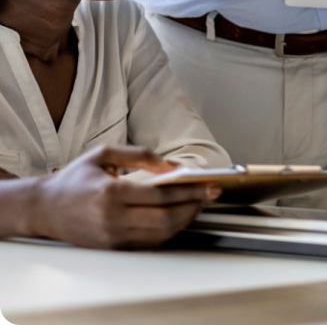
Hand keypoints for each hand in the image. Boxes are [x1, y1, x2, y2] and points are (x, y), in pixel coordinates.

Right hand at [27, 146, 219, 249]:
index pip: (162, 196)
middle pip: (165, 219)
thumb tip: (173, 166)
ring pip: (159, 235)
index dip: (190, 191)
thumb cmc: (73, 179)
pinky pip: (147, 243)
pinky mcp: (110, 248)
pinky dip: (167, 232)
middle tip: (210, 196)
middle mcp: (112, 219)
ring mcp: (111, 237)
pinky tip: (178, 218)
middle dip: (194, 207)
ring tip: (198, 206)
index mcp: (111, 193)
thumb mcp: (104, 154)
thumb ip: (142, 156)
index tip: (209, 185)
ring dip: (184, 221)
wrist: (41, 208)